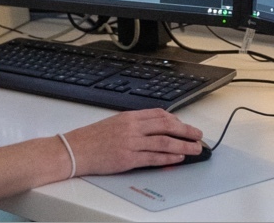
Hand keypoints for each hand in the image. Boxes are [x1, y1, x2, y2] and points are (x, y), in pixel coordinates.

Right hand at [61, 109, 203, 174]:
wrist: (75, 150)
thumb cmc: (92, 138)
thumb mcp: (114, 123)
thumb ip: (134, 124)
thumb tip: (154, 129)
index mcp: (129, 116)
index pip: (159, 114)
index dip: (177, 120)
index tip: (186, 126)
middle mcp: (132, 127)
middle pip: (166, 126)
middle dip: (186, 131)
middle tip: (198, 136)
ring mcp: (131, 142)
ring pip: (164, 142)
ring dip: (183, 145)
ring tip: (195, 149)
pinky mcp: (128, 158)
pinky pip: (153, 157)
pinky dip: (168, 157)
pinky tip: (178, 158)